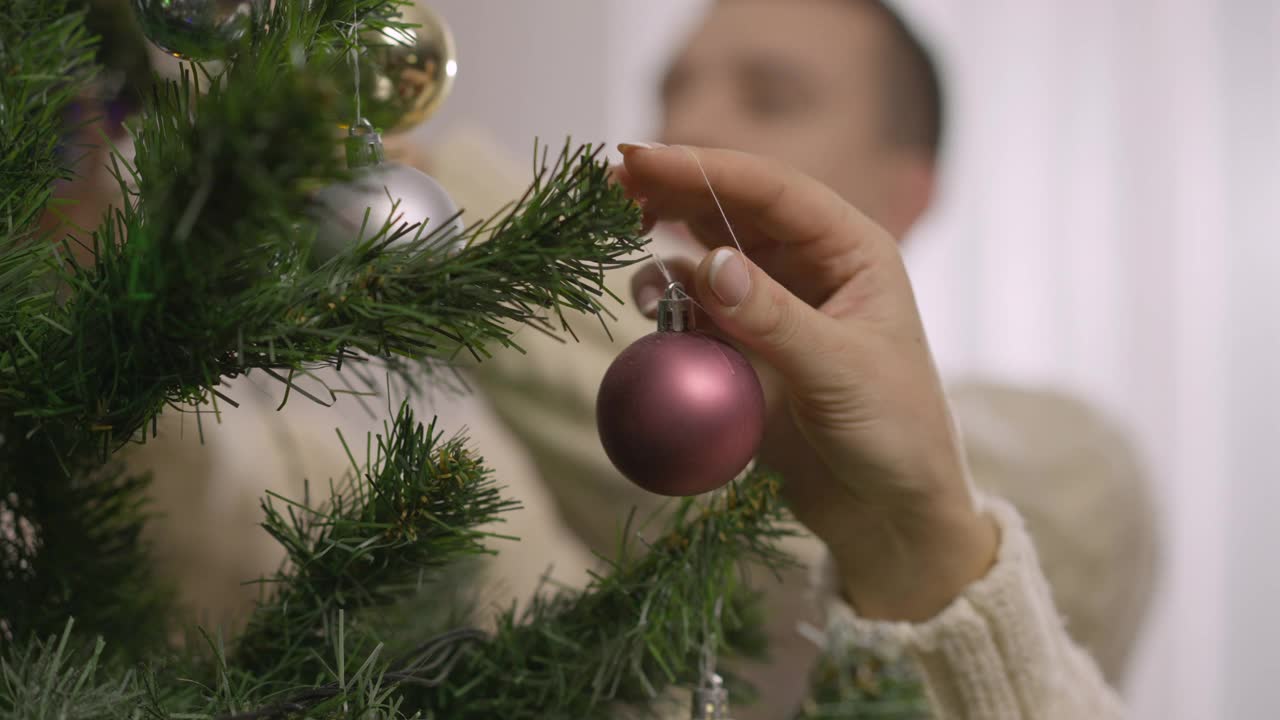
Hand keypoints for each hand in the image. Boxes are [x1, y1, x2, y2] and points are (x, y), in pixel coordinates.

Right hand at [617, 143, 997, 621]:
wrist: (891, 515)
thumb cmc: (896, 437)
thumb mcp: (841, 375)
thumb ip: (773, 319)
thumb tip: (707, 264)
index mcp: (850, 249)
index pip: (771, 189)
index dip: (704, 167)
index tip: (641, 159)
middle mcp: (808, 265)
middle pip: (730, 207)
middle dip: (672, 188)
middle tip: (608, 181)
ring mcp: (772, 305)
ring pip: (705, 251)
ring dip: (661, 239)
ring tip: (616, 234)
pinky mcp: (744, 347)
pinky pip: (693, 307)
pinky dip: (665, 299)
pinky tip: (646, 305)